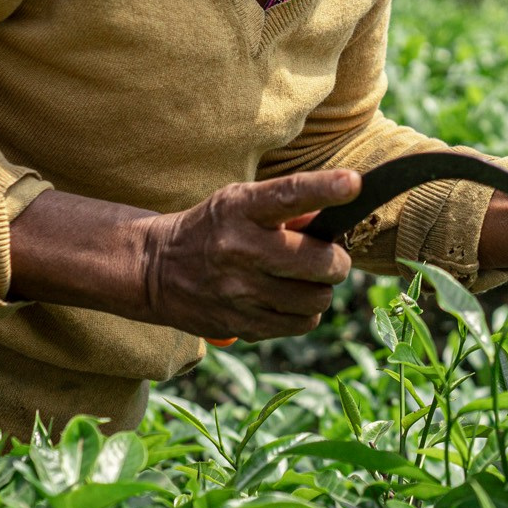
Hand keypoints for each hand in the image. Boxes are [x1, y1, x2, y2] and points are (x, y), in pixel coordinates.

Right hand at [139, 169, 358, 339]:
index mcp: (241, 209)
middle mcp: (240, 249)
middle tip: (325, 256)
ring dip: (318, 289)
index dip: (324, 188)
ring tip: (299, 279)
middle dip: (335, 261)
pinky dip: (303, 314)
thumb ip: (287, 209)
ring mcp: (240, 291)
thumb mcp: (239, 202)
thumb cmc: (212, 228)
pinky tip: (284, 299)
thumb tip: (335, 223)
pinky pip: (301, 324)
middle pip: (320, 262)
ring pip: (316, 299)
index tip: (353, 182)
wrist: (155, 269)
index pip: (288, 195)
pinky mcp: (241, 324)